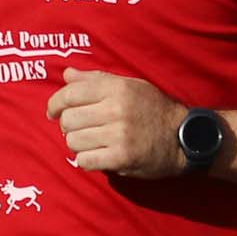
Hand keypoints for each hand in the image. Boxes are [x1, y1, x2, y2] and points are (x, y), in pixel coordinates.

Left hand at [49, 72, 187, 177]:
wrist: (184, 138)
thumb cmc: (155, 109)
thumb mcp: (130, 86)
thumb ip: (97, 80)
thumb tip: (67, 74)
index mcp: (117, 88)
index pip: (70, 93)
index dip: (55, 104)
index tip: (53, 112)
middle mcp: (116, 109)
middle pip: (68, 120)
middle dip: (69, 126)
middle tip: (81, 130)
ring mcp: (119, 134)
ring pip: (74, 141)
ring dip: (79, 145)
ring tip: (92, 143)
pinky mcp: (122, 158)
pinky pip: (85, 161)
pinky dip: (87, 160)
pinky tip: (98, 156)